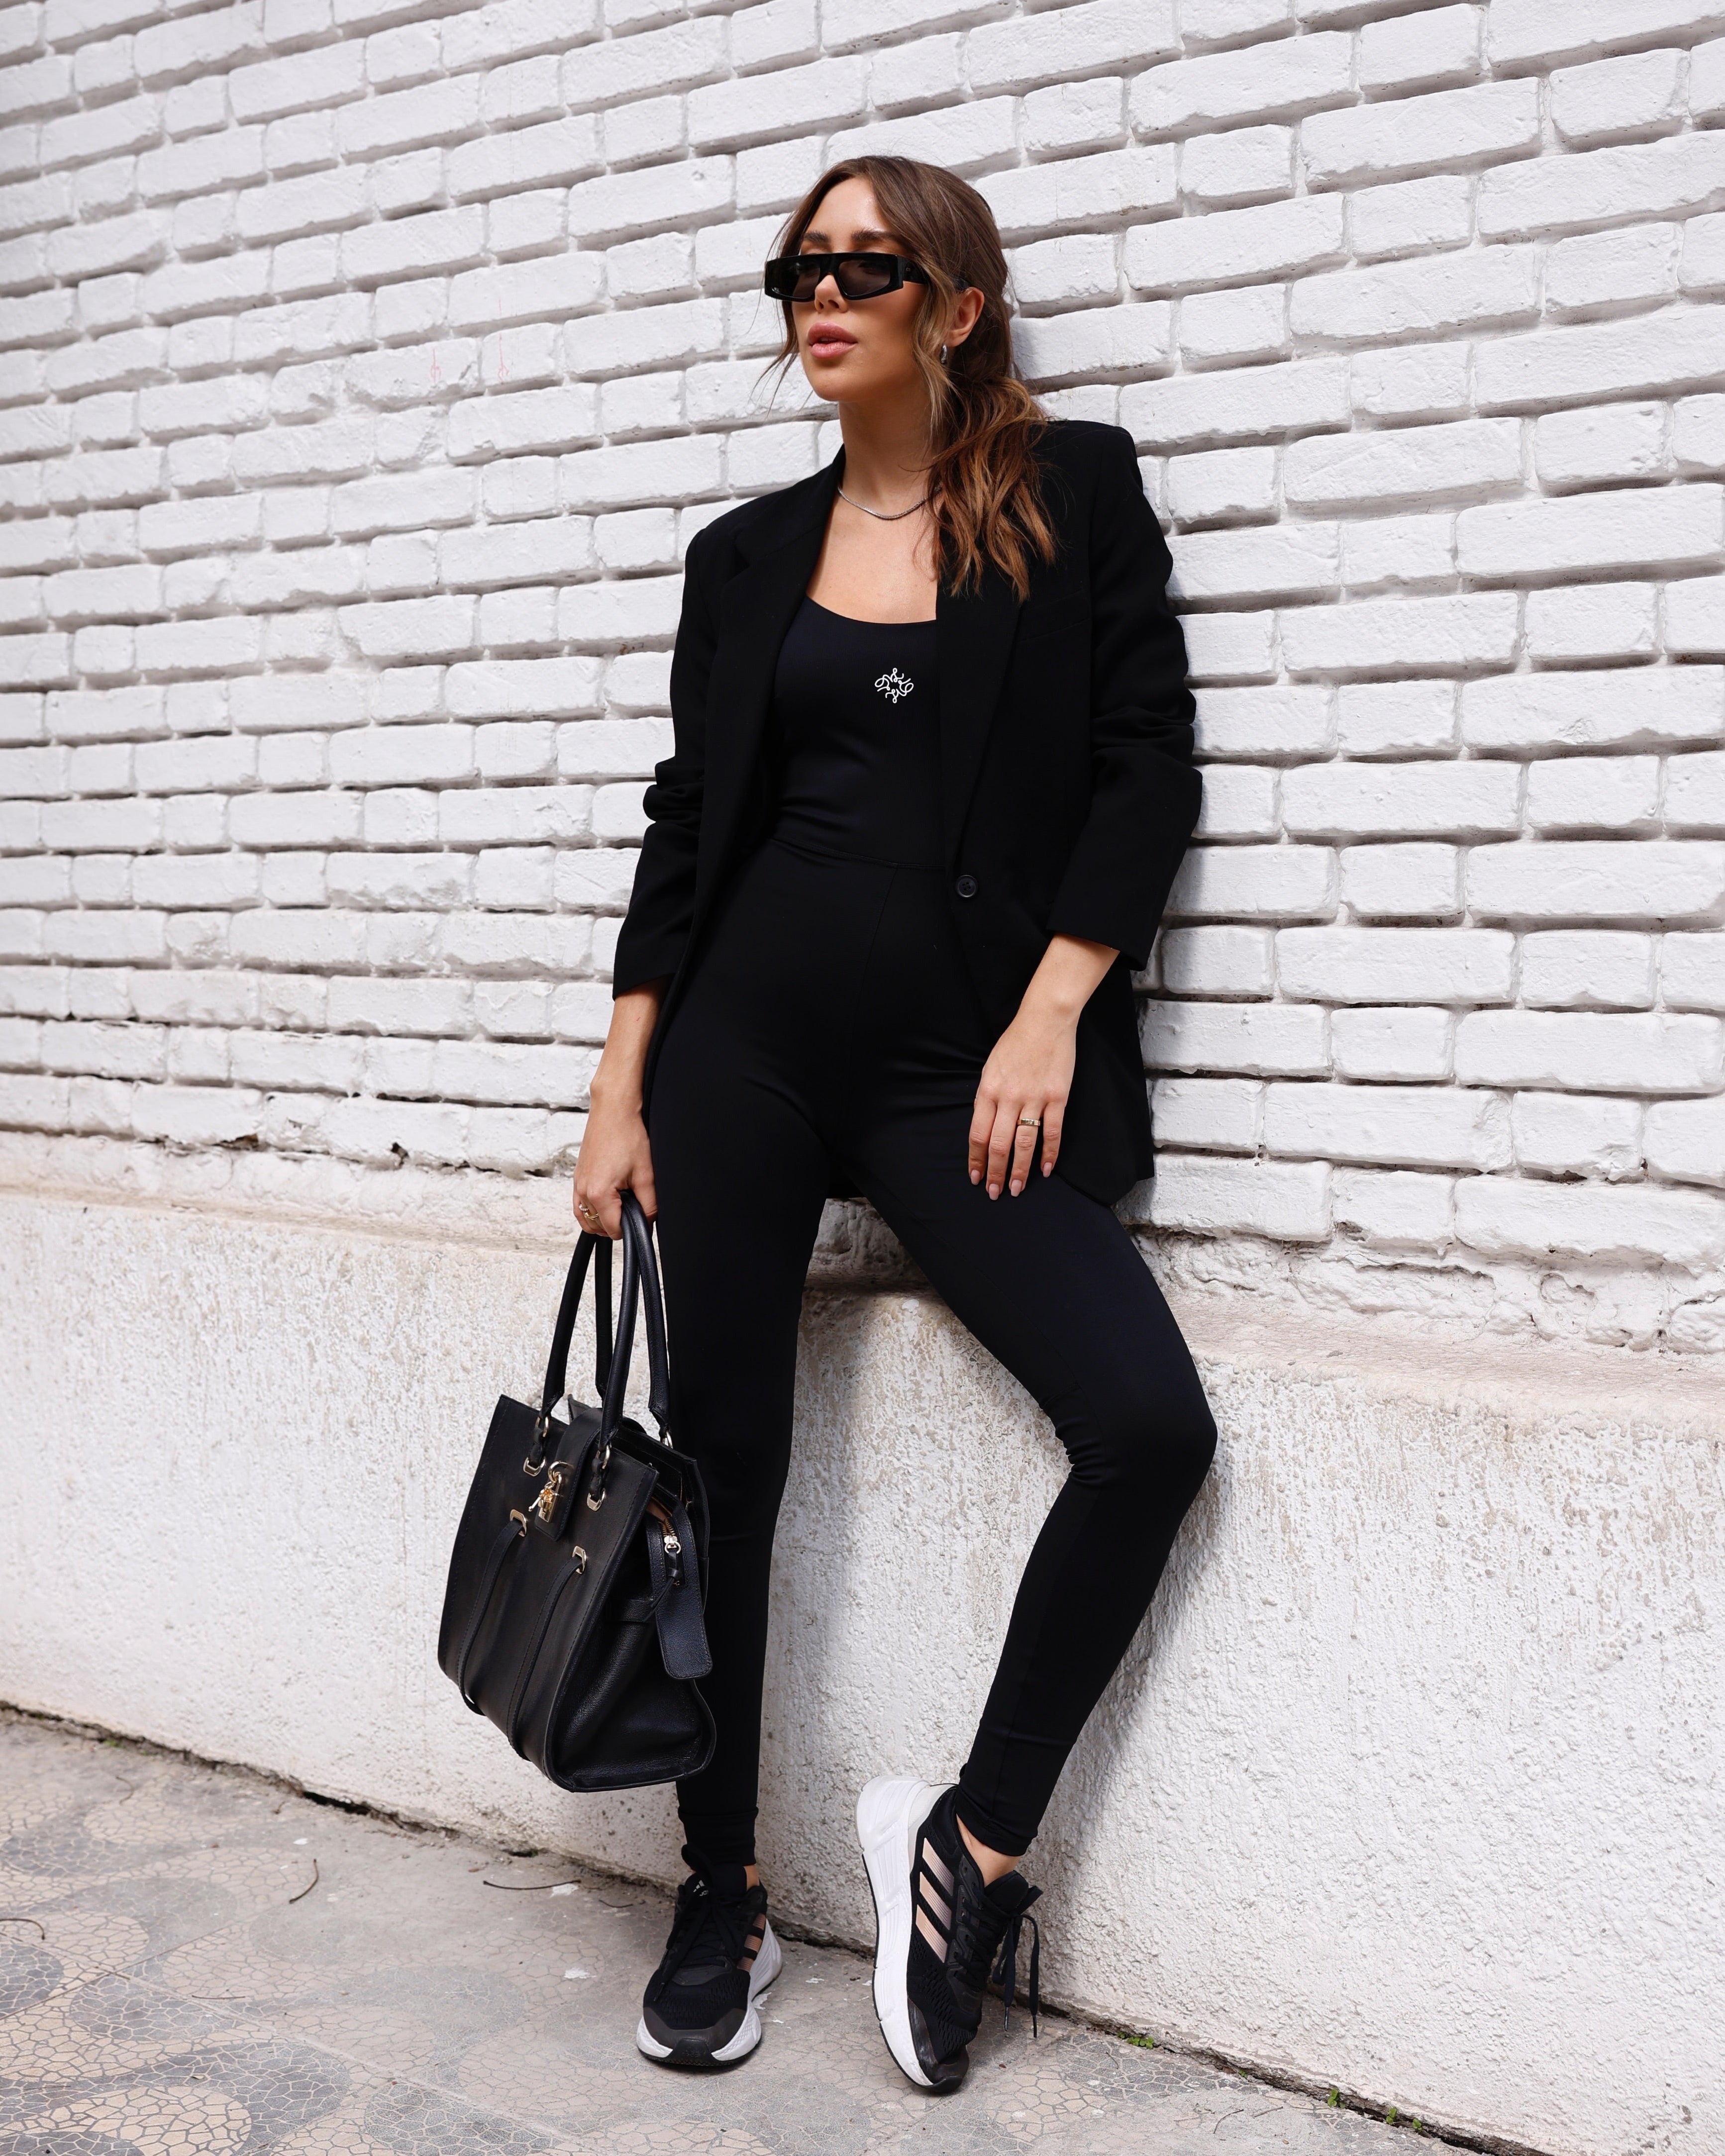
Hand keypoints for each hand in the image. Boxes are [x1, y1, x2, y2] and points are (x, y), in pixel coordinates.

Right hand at [573, 982, 664, 1236]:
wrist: (614, 1108)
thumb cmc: (628, 1134)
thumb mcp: (647, 1173)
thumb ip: (649, 1203)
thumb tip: (649, 1220)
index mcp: (598, 1193)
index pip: (614, 1230)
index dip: (632, 1228)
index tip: (642, 1217)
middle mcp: (583, 1191)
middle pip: (597, 1228)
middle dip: (616, 1224)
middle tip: (634, 1208)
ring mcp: (578, 1183)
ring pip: (586, 1217)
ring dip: (603, 1219)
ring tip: (622, 1206)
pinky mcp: (578, 1175)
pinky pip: (581, 1204)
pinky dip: (594, 1207)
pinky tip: (611, 1197)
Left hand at [968, 1004, 1074, 1197]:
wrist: (1044, 1020)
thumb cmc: (1015, 1043)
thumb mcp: (990, 1068)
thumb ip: (987, 1098)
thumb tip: (985, 1128)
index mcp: (987, 1090)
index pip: (977, 1134)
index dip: (976, 1160)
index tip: (976, 1177)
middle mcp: (1008, 1097)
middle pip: (998, 1144)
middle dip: (996, 1173)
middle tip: (995, 1193)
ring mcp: (1034, 1098)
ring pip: (1024, 1143)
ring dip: (1020, 1170)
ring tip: (1018, 1189)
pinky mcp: (1057, 1097)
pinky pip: (1052, 1132)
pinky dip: (1049, 1154)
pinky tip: (1045, 1170)